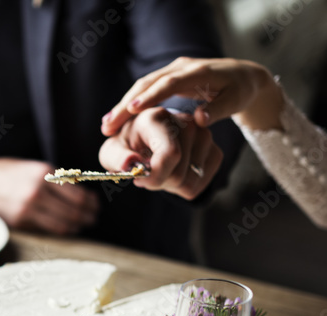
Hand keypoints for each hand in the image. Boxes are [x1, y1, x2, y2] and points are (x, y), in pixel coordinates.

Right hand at [0, 155, 98, 234]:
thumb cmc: (4, 173)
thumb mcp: (31, 168)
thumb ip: (52, 179)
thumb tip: (78, 193)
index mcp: (43, 173)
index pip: (76, 192)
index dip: (90, 201)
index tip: (95, 204)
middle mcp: (38, 190)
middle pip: (74, 209)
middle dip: (87, 215)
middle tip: (94, 218)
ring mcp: (28, 207)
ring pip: (63, 223)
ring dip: (76, 225)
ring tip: (82, 225)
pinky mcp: (20, 220)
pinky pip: (47, 229)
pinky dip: (60, 230)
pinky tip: (66, 229)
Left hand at [99, 108, 221, 199]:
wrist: (145, 142)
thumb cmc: (127, 147)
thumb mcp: (112, 152)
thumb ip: (117, 158)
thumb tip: (130, 164)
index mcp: (159, 118)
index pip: (170, 154)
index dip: (156, 176)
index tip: (139, 181)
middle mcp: (187, 122)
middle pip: (179, 174)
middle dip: (158, 182)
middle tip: (146, 172)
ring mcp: (205, 136)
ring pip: (190, 182)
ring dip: (170, 186)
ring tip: (159, 170)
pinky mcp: (214, 151)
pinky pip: (200, 184)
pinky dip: (183, 187)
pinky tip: (173, 172)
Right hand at [100, 57, 282, 133]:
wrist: (242, 76)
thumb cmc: (240, 90)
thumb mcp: (236, 100)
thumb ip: (218, 110)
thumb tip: (198, 119)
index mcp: (198, 72)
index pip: (169, 83)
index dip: (150, 96)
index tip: (131, 110)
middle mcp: (181, 68)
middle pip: (147, 83)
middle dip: (125, 104)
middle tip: (108, 125)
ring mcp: (172, 71)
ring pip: (142, 86)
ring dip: (123, 105)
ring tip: (106, 125)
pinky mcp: (167, 78)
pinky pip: (145, 90)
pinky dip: (130, 103)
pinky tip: (117, 119)